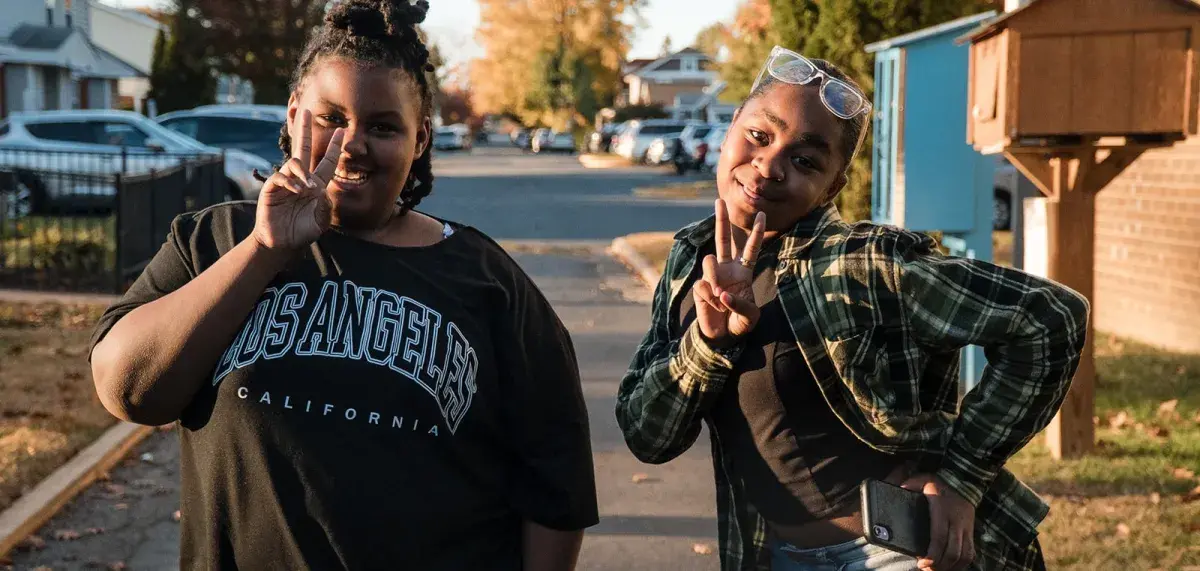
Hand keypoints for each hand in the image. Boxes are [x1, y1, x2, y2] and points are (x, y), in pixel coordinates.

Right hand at [252, 109, 343, 250]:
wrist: (282, 243)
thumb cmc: (302, 231)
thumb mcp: (321, 220)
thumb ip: (325, 205)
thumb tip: (321, 189)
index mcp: (315, 184)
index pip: (326, 161)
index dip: (333, 147)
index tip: (342, 132)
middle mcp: (300, 178)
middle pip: (303, 148)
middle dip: (305, 130)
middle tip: (308, 111)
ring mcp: (286, 182)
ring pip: (294, 163)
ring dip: (303, 172)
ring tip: (308, 187)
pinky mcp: (272, 188)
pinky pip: (281, 177)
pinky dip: (290, 182)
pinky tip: (296, 191)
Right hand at [692, 199, 765, 343]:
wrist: (722, 336)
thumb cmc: (740, 323)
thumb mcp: (750, 317)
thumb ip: (740, 305)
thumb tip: (722, 292)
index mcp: (743, 271)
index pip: (751, 248)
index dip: (756, 232)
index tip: (762, 214)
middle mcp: (726, 269)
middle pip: (723, 239)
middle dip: (721, 220)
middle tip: (720, 201)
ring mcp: (711, 276)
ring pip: (709, 262)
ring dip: (714, 278)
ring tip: (720, 297)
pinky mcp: (699, 287)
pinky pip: (703, 286)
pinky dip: (710, 299)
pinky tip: (714, 307)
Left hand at [901, 473, 976, 570]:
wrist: (964, 479)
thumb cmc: (938, 482)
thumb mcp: (921, 480)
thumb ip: (908, 486)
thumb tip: (894, 491)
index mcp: (942, 511)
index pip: (939, 538)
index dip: (932, 554)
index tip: (922, 563)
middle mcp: (956, 521)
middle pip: (952, 551)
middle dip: (939, 565)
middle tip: (926, 570)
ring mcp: (966, 527)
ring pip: (964, 555)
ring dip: (951, 566)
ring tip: (937, 570)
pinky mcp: (971, 530)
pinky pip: (971, 552)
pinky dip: (962, 563)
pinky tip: (951, 566)